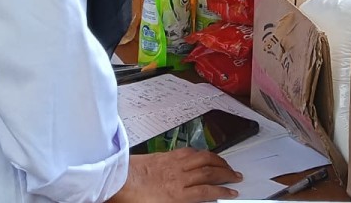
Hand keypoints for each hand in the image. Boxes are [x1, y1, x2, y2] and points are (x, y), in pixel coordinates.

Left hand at [108, 149, 240, 202]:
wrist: (113, 180)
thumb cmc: (131, 199)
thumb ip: (180, 201)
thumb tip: (196, 199)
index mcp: (177, 195)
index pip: (208, 192)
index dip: (223, 192)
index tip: (233, 193)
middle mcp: (178, 177)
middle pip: (208, 172)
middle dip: (226, 174)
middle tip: (236, 176)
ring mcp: (172, 164)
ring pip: (201, 158)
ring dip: (217, 160)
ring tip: (226, 163)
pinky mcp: (164, 156)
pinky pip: (188, 152)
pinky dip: (200, 153)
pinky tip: (202, 154)